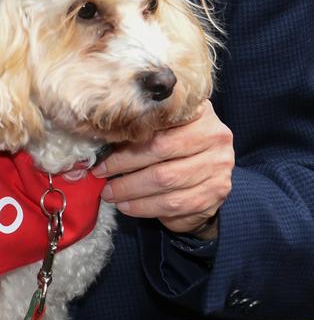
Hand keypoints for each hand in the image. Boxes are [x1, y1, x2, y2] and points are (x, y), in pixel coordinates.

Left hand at [93, 102, 233, 238]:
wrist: (211, 167)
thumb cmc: (178, 140)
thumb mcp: (165, 124)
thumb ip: (144, 126)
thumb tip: (103, 137)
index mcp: (200, 112)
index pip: (158, 125)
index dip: (127, 141)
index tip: (102, 153)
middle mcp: (215, 137)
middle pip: (160, 153)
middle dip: (124, 166)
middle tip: (100, 173)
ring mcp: (219, 167)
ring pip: (166, 181)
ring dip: (131, 190)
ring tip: (110, 192)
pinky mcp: (215, 194)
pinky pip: (175, 204)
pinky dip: (146, 207)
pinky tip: (127, 205)